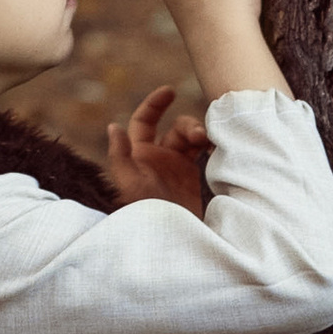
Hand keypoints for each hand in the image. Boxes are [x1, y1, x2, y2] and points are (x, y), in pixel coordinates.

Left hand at [104, 85, 210, 211]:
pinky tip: (219, 148)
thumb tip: (113, 126)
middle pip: (175, 127)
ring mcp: (177, 168)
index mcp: (140, 155)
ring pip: (192, 138)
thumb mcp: (129, 186)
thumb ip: (120, 157)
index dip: (155, 103)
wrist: (171, 242)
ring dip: (201, 134)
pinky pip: (204, 153)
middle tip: (200, 137)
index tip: (170, 91)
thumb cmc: (146, 215)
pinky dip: (212, 146)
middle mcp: (158, 159)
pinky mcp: (194, 178)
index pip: (144, 121)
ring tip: (211, 143)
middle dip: (189, 125)